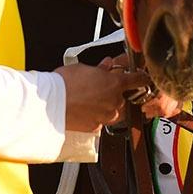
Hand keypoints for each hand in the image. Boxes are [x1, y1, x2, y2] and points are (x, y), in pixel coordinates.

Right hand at [56, 58, 177, 131]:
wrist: (50, 103)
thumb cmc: (65, 84)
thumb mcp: (84, 68)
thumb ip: (100, 69)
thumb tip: (106, 65)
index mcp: (115, 83)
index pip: (138, 80)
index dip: (141, 78)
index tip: (142, 77)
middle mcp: (114, 101)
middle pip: (123, 97)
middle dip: (114, 93)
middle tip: (100, 87)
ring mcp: (106, 116)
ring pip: (114, 111)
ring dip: (107, 105)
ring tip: (90, 100)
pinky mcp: (96, 127)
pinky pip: (101, 121)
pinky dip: (96, 116)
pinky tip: (84, 110)